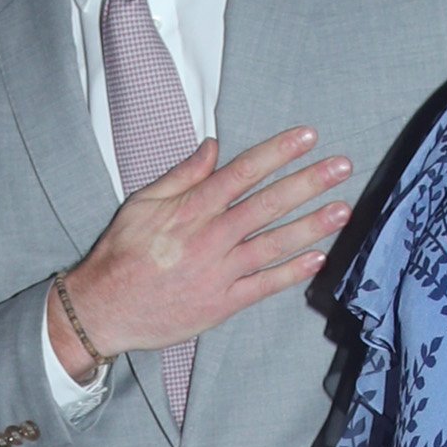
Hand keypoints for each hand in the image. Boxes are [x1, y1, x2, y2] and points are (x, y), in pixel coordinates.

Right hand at [49, 126, 353, 375]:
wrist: (104, 308)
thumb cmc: (121, 254)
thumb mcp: (142, 204)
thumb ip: (182, 176)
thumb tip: (213, 147)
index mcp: (191, 209)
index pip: (243, 173)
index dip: (278, 153)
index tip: (307, 137)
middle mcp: (210, 237)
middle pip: (267, 204)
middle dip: (307, 182)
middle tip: (341, 166)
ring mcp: (219, 272)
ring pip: (272, 244)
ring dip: (311, 226)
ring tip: (342, 209)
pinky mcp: (222, 303)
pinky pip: (263, 286)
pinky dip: (291, 273)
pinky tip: (318, 258)